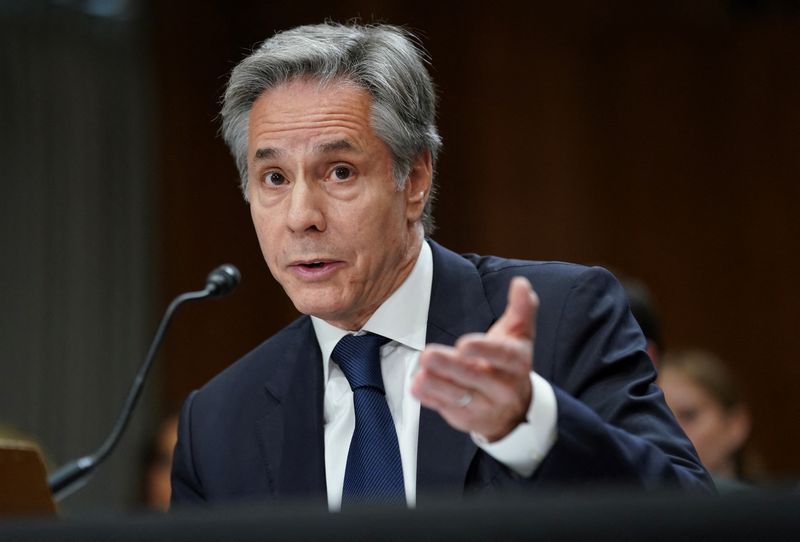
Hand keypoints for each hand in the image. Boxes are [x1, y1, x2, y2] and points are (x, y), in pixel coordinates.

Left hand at [411, 276, 538, 441]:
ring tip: (420, 373)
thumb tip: (522, 284)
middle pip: (476, 377)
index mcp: (517, 363)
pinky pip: (446, 409)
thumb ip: (521, 309)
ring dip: (437, 385)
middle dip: (451, 366)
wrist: (515, 410)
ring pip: (459, 397)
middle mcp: (503, 388)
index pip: (504, 356)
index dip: (485, 350)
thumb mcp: (519, 336)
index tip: (464, 344)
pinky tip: (416, 386)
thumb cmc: (510, 364)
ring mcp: (483, 406)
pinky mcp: (465, 417)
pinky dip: (430, 398)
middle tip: (429, 354)